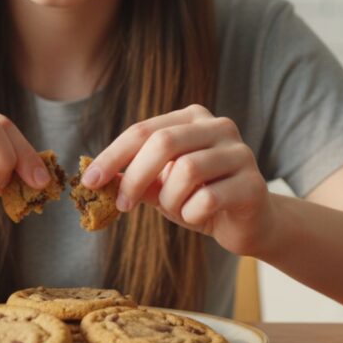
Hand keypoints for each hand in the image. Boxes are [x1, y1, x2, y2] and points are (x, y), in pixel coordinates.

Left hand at [81, 104, 274, 255]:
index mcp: (192, 118)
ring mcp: (240, 153)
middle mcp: (219, 127)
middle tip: (122, 204)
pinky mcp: (253, 184)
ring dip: (170, 199)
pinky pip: (208, 199)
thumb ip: (134, 177)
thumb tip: (95, 177)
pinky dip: (191, 214)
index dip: (113, 156)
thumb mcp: (162, 187)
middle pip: (164, 142)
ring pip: (187, 170)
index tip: (89, 181)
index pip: (143, 130)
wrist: (249, 224)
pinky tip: (198, 216)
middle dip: (135, 177)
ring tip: (176, 209)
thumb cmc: (200, 199)